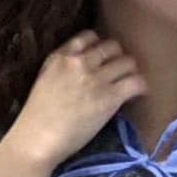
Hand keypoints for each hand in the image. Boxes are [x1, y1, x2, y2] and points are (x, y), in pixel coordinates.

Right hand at [9, 30, 148, 169]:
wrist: (38, 139)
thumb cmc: (36, 118)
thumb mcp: (44, 80)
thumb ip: (61, 69)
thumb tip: (80, 71)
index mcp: (61, 56)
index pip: (89, 37)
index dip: (99, 47)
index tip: (102, 59)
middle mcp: (80, 62)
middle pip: (112, 47)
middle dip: (118, 58)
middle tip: (119, 73)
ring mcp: (96, 78)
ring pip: (127, 62)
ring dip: (131, 72)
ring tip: (130, 84)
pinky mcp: (109, 97)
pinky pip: (135, 82)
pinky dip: (141, 86)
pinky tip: (139, 94)